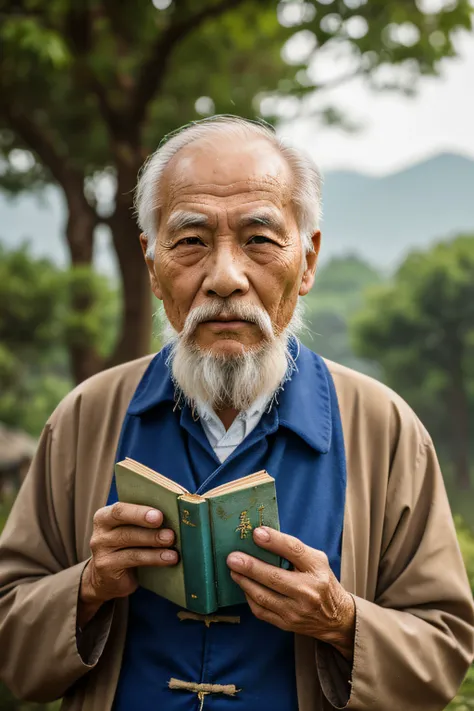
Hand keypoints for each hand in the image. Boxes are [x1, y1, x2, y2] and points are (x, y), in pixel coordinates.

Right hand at [79, 502, 177, 626]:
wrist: (108, 579)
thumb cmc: (128, 548)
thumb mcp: (133, 531)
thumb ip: (145, 521)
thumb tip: (175, 514)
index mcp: (106, 515)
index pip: (120, 509)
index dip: (140, 511)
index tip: (159, 515)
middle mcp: (101, 531)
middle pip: (123, 521)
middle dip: (146, 521)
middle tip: (168, 528)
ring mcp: (101, 550)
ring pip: (130, 541)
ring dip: (154, 541)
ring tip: (172, 542)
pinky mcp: (107, 567)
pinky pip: (133, 559)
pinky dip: (154, 558)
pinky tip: (169, 558)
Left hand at [227, 527, 354, 660]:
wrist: (335, 618)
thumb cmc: (321, 581)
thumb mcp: (315, 560)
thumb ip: (292, 549)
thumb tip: (261, 536)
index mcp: (317, 569)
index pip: (294, 551)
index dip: (274, 541)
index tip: (256, 533)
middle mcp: (308, 592)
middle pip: (274, 577)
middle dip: (250, 566)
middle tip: (232, 558)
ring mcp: (296, 611)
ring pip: (263, 596)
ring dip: (244, 582)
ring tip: (233, 570)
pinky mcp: (286, 624)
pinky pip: (261, 610)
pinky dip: (249, 597)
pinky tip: (244, 586)